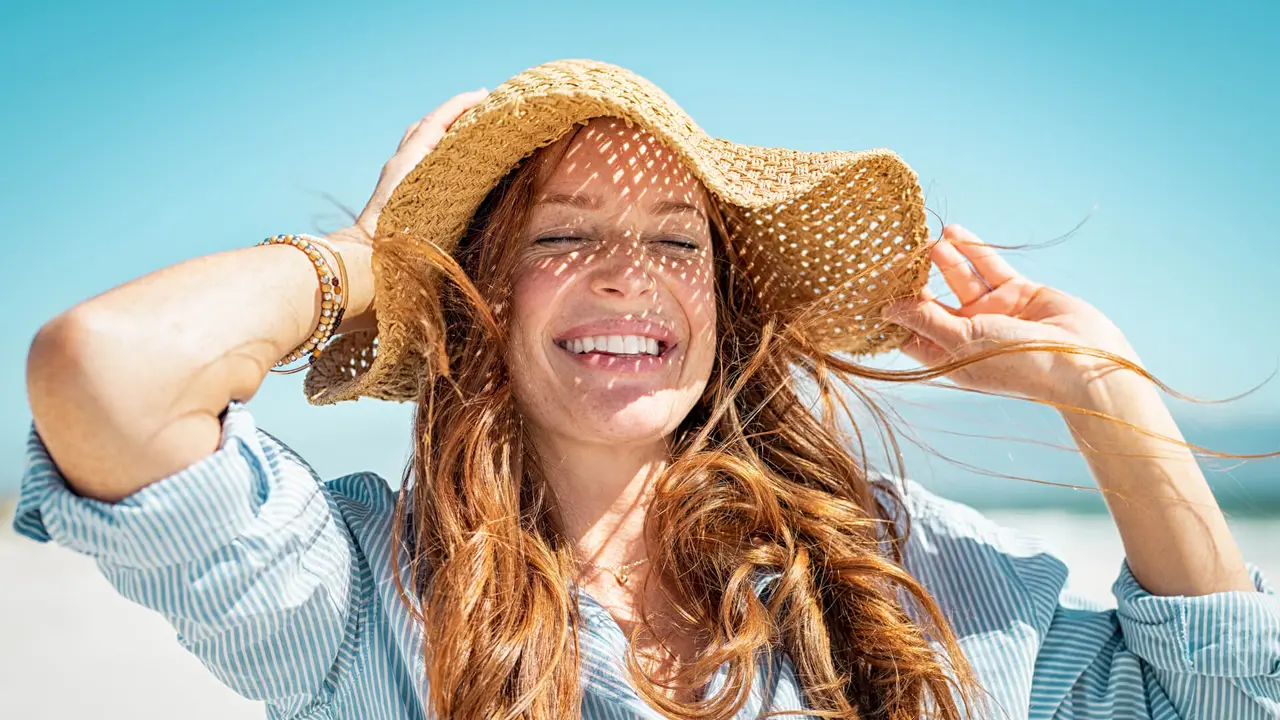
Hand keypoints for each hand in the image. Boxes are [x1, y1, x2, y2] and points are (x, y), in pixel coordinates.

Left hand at [341, 88, 489, 243]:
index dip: (460, 104)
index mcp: (410, 159)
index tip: (484, 94)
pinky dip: (438, 154)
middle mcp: (401, 163)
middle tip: (480, 112)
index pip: (436, 121)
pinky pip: (420, 162)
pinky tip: (453, 166)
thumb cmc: (398, 234)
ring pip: (420, 143)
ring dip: (444, 134)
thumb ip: (444, 176)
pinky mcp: (396, 194)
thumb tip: (466, 149)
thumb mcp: (425, 195)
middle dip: (452, 115)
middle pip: (426, 127)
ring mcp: (396, 178)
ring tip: (471, 135)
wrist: (367, 259)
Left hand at [884, 224, 1141, 406]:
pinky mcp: (1017, 292)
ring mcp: (994, 313)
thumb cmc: (1016, 362)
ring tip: (924, 241)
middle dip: (915, 280)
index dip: (893, 311)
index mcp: (950, 357)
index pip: (911, 332)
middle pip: (933, 302)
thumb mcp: (961, 340)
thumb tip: (887, 308)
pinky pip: (989, 268)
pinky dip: (972, 250)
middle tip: (894, 254)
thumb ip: (925, 320)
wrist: (1081, 360)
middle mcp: (969, 335)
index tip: (870, 287)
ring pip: (960, 280)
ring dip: (943, 260)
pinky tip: (953, 233)